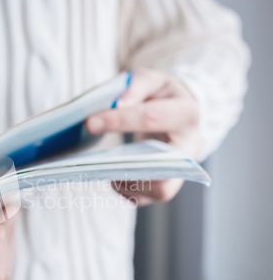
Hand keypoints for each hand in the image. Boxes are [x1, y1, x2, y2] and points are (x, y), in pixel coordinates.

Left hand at [86, 68, 201, 205]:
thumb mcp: (153, 81)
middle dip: (129, 165)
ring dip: (128, 184)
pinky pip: (148, 198)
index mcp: (185, 113)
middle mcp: (190, 146)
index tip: (90, 123)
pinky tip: (111, 177)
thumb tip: (117, 104)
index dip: (119, 120)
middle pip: (165, 166)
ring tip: (103, 169)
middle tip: (97, 161)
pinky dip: (126, 192)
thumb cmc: (162, 97)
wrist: (180, 116)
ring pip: (160, 190)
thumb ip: (136, 86)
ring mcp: (181, 170)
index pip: (150, 118)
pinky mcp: (169, 185)